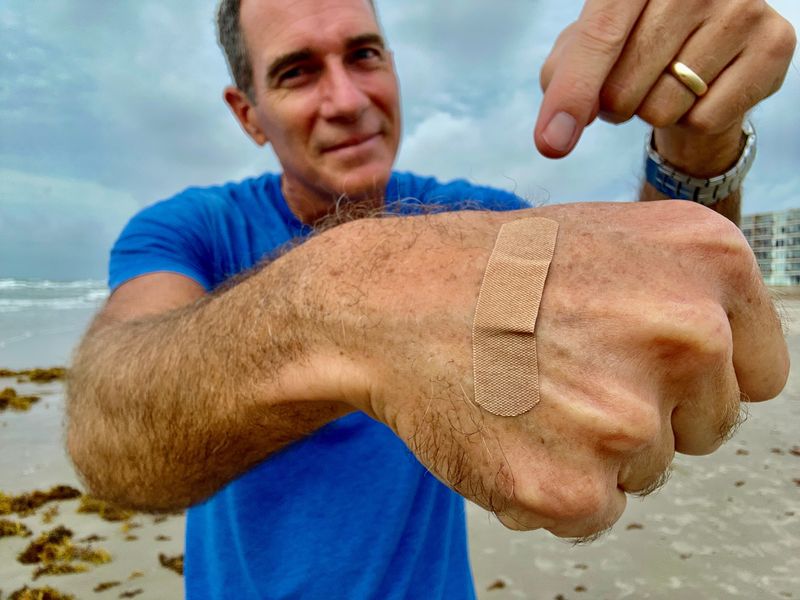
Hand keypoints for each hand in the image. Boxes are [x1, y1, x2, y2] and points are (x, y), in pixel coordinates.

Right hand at [318, 202, 787, 537]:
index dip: (691, 380)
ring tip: (524, 390)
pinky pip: (591, 511)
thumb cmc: (491, 272)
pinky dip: (547, 485)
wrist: (389, 302)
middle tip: (563, 368)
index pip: (757, 375)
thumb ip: (688, 292)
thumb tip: (726, 358)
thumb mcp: (613, 237)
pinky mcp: (571, 487)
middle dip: (643, 414)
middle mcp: (687, 333)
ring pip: (644, 472)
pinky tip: (504, 428)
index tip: (637, 365)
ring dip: (588, 449)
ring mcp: (629, 415)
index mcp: (708, 262)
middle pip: (705, 429)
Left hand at [535, 0, 795, 168]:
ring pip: (663, 107)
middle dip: (615, 104)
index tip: (551, 143)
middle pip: (625, 86)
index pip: (599, 36)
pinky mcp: (774, 44)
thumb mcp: (585, 51)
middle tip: (635, 82)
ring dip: (653, 111)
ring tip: (668, 83)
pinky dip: (693, 120)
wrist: (706, 55)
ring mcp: (741, 7)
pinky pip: (705, 118)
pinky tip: (703, 91)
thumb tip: (557, 135)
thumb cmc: (634, 47)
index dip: (572, 92)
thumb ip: (561, 81)